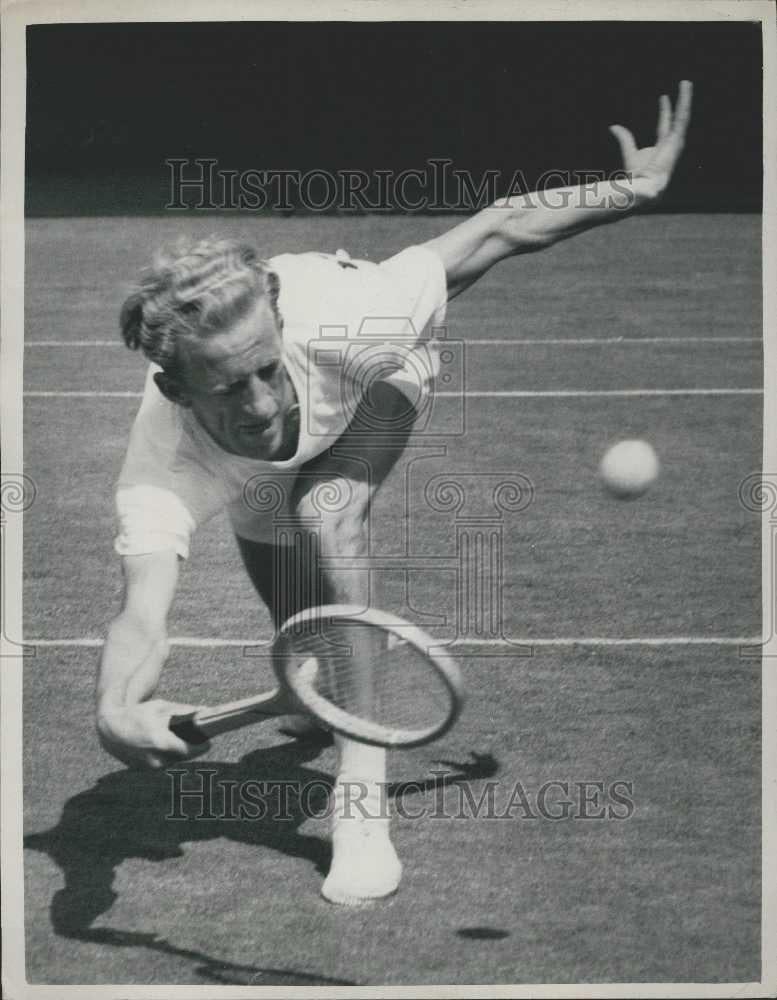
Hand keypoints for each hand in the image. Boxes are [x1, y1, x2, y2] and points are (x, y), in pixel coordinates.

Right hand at [97, 699, 210, 768]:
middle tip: (201, 740)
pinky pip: (163, 764)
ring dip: (180, 754)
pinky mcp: (143, 770)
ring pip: (174, 762)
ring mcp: (149, 766)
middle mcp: (155, 758)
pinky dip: (168, 756)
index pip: (189, 750)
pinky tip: (171, 747)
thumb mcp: (161, 707)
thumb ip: (183, 710)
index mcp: (161, 742)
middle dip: (192, 749)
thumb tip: (204, 711)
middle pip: (184, 757)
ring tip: (186, 741)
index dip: (201, 746)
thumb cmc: (138, 714)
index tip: (208, 741)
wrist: (111, 728)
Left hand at [609, 80, 692, 201]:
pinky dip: (684, 104)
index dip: (665, 111)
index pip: (664, 125)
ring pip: (683, 116)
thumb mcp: (629, 152)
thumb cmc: (637, 175)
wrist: (644, 185)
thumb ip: (624, 138)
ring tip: (686, 83)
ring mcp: (676, 142)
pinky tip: (685, 91)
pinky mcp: (677, 140)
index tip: (663, 98)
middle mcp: (672, 144)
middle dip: (680, 102)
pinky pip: (682, 118)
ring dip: (685, 99)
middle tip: (684, 85)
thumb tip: (613, 127)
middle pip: (678, 118)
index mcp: (662, 147)